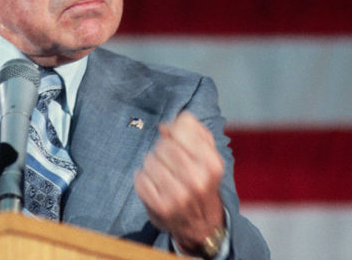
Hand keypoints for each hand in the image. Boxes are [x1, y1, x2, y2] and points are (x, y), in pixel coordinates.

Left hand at [133, 112, 224, 253]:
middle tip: (169, 161)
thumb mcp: (208, 157)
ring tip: (163, 174)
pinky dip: (143, 178)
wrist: (202, 225)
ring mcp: (177, 196)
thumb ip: (193, 133)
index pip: (182, 128)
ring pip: (149, 160)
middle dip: (163, 149)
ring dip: (152, 163)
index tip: (176, 140)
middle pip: (163, 145)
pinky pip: (140, 177)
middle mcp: (196, 180)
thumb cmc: (202, 184)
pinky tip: (155, 185)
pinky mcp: (159, 207)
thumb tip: (165, 126)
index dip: (175, 132)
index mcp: (212, 164)